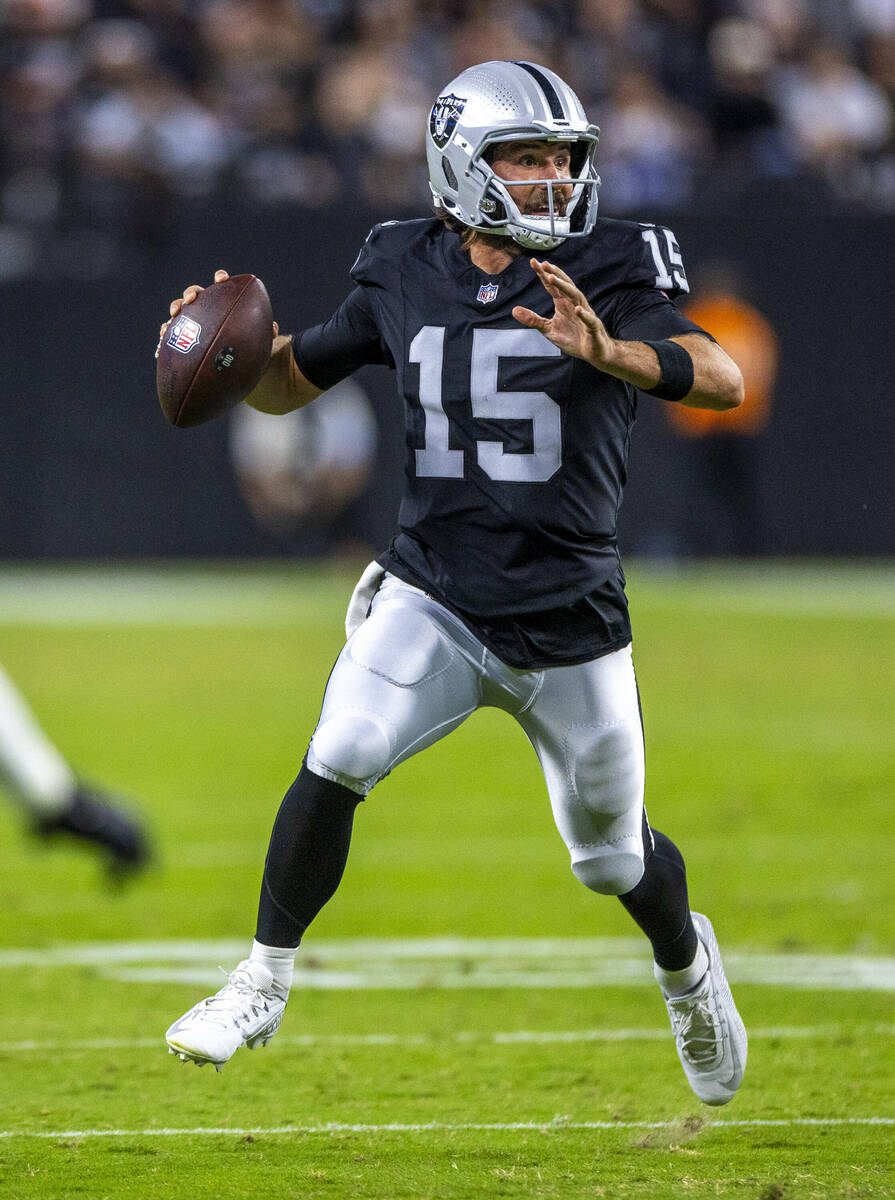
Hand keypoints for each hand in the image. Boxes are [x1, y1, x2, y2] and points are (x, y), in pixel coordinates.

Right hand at [155, 269, 278, 357]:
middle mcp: (205, 309)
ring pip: (179, 313)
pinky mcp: (182, 340)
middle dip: (191, 293)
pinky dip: (164, 343)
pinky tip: (160, 351)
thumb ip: (266, 332)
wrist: (236, 363)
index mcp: (223, 304)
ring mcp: (191, 323)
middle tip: (191, 299)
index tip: (221, 279)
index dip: (220, 278)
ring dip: (174, 312)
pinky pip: (170, 339)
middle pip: (194, 294)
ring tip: (172, 318)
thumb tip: (274, 328)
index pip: (221, 286)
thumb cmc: (248, 346)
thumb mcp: (260, 341)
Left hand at [512, 259, 615, 369]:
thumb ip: (533, 319)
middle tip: (543, 263)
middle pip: (564, 285)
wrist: (593, 352)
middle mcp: (574, 304)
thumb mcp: (548, 329)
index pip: (552, 286)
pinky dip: (583, 314)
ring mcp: (585, 314)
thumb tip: (514, 310)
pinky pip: (589, 319)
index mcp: (563, 303)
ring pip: (575, 296)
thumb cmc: (572, 338)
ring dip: (565, 287)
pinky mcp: (593, 327)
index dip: (543, 274)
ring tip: (553, 278)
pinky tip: (577, 309)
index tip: (533, 262)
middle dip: (554, 274)